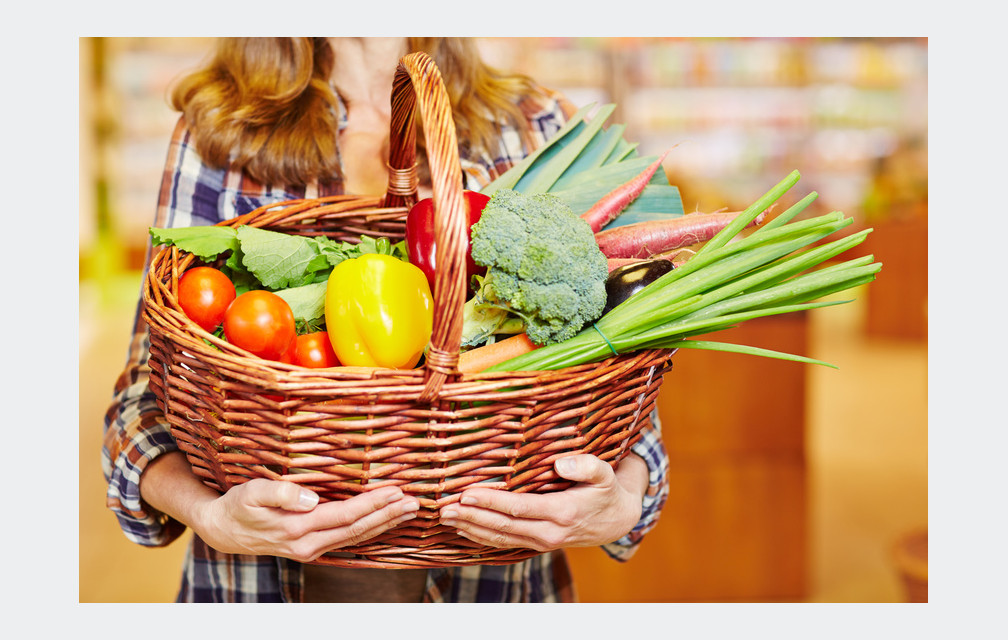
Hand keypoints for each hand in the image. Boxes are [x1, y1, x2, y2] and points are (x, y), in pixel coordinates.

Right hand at [196, 479, 420, 562]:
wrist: (222, 531)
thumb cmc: (238, 505)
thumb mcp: (252, 492)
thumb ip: (281, 493)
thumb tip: (312, 497)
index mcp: (297, 528)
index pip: (345, 515)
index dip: (372, 503)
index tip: (395, 491)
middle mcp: (308, 544)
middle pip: (357, 530)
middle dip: (387, 516)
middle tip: (414, 503)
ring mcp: (310, 550)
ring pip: (355, 537)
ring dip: (384, 524)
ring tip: (407, 511)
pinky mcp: (311, 548)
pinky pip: (347, 540)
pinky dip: (369, 530)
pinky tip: (384, 522)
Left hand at [438, 453, 648, 551]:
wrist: (618, 520)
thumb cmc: (607, 491)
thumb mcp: (605, 473)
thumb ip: (586, 466)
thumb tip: (561, 463)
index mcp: (562, 513)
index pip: (518, 508)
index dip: (490, 502)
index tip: (466, 494)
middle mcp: (550, 532)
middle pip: (503, 527)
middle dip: (471, 517)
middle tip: (443, 509)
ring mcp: (542, 541)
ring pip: (500, 539)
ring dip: (471, 529)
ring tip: (446, 519)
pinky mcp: (537, 544)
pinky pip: (506, 543)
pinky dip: (482, 538)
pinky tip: (464, 530)